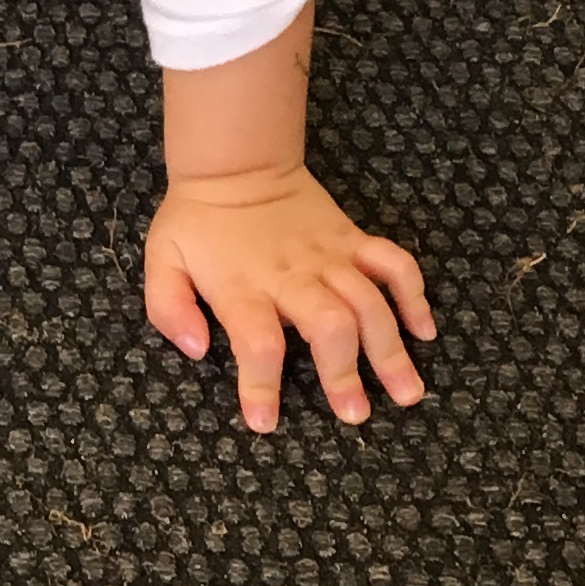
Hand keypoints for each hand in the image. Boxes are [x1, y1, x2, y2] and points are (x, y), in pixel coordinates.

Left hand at [144, 164, 434, 432]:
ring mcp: (329, 256)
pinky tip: (423, 330)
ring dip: (391, 349)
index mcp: (243, 286)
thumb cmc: (198, 220)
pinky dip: (414, 296)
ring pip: (370, 302)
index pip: (256, 341)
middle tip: (356, 414)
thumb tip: (198, 349)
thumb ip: (169, 308)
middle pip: (328, 324)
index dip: (262, 384)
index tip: (266, 421)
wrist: (238, 164)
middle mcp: (292, 275)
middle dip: (345, 372)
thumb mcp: (161, 259)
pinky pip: (394, 264)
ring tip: (407, 392)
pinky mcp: (353, 240)